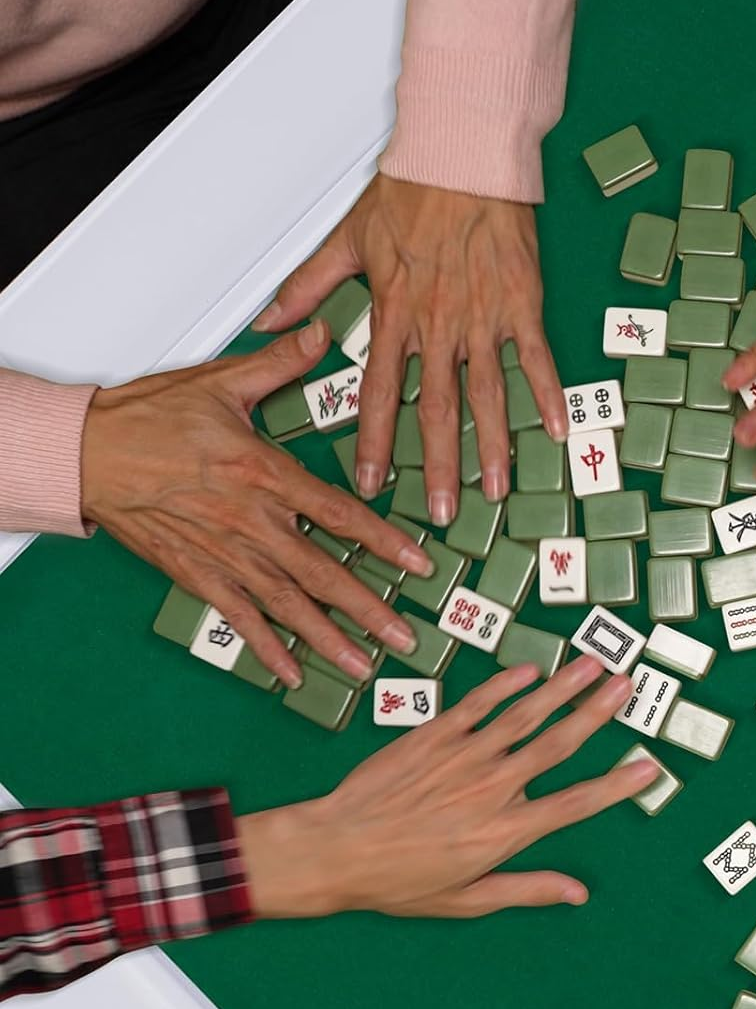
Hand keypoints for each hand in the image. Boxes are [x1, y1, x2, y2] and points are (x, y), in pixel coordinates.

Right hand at [81, 323, 431, 687]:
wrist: (82, 453)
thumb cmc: (146, 419)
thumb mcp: (219, 382)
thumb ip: (278, 365)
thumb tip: (318, 335)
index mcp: (262, 473)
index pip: (338, 513)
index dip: (383, 542)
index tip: (419, 564)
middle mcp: (249, 521)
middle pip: (321, 572)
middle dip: (368, 609)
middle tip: (405, 639)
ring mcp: (223, 553)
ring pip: (286, 603)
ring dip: (327, 638)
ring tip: (363, 667)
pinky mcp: (196, 573)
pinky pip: (238, 617)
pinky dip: (266, 648)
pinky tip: (294, 673)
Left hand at [237, 658, 655, 917]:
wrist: (333, 848)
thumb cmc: (398, 883)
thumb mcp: (465, 900)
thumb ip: (526, 890)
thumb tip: (577, 893)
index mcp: (504, 832)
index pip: (574, 805)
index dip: (615, 787)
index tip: (648, 769)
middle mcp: (492, 788)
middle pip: (557, 745)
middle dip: (596, 714)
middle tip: (627, 686)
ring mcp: (462, 757)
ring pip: (523, 716)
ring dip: (561, 689)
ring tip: (592, 665)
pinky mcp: (433, 736)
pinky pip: (478, 705)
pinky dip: (505, 686)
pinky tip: (529, 671)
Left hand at [253, 175, 567, 519]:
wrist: (461, 154)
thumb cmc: (409, 191)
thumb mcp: (346, 238)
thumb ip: (308, 288)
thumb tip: (266, 322)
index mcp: (394, 314)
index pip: (377, 394)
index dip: (373, 444)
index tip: (369, 485)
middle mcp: (437, 326)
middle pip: (435, 410)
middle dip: (437, 467)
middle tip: (441, 513)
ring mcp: (483, 318)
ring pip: (487, 395)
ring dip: (493, 447)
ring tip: (497, 490)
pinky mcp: (520, 304)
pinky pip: (535, 358)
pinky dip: (547, 394)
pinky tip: (557, 431)